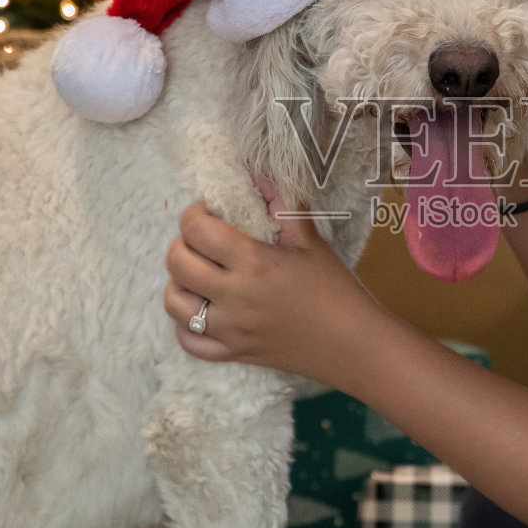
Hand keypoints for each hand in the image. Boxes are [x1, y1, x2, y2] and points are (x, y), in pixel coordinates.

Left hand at [163, 179, 386, 378]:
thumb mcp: (310, 241)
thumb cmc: (336, 289)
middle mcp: (234, 296)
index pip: (198, 231)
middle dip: (182, 243)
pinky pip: (189, 341)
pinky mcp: (233, 353)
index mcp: (254, 262)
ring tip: (198, 274)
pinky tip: (202, 310)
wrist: (353, 344)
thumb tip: (258, 173)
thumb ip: (281, 204)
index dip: (194, 215)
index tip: (207, 213)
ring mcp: (230, 329)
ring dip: (179, 282)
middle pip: (177, 264)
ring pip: (174, 303)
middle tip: (201, 241)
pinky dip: (186, 325)